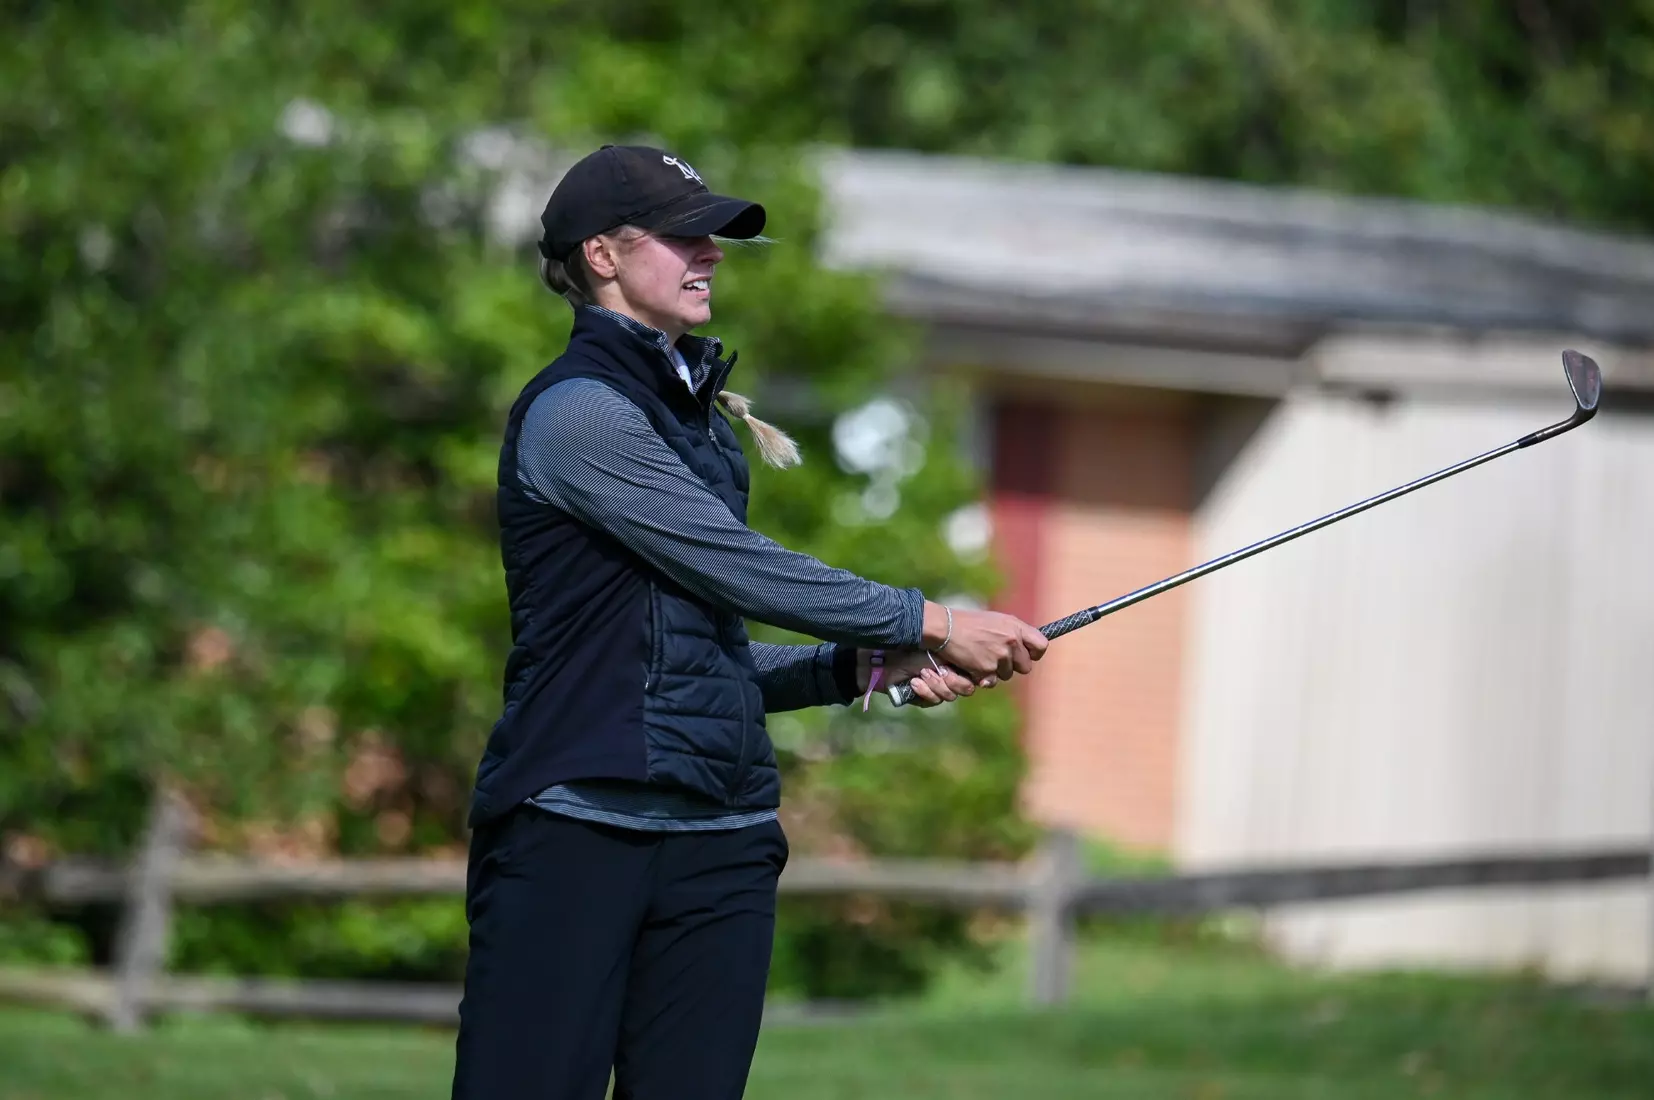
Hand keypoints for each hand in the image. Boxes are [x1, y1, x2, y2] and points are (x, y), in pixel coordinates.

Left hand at [862, 648, 988, 707]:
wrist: (884, 655)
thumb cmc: (911, 644)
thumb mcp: (938, 645)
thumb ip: (960, 655)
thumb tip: (983, 672)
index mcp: (955, 659)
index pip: (974, 674)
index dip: (970, 675)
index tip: (959, 667)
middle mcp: (948, 673)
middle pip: (965, 688)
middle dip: (952, 681)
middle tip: (939, 670)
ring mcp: (936, 686)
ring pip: (949, 696)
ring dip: (935, 685)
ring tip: (921, 674)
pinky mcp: (923, 697)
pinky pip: (933, 701)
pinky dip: (925, 692)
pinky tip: (914, 682)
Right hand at [921, 602, 1047, 682]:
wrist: (945, 628)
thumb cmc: (968, 623)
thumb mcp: (995, 621)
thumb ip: (1012, 632)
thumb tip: (1025, 646)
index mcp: (1015, 626)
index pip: (1042, 645)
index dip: (1035, 653)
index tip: (1028, 655)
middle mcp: (1011, 641)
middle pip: (1025, 666)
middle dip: (1013, 666)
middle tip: (997, 658)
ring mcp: (1000, 656)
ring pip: (1006, 675)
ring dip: (996, 671)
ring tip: (980, 657)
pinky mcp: (987, 669)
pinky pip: (991, 681)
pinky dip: (982, 676)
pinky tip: (972, 664)